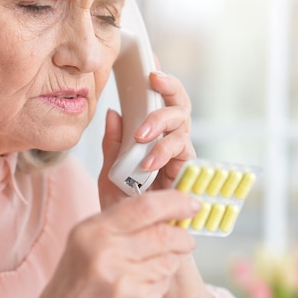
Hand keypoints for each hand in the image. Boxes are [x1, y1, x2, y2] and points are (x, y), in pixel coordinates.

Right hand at [22, 190, 199, 297]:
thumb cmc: (69, 297)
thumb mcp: (81, 250)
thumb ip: (116, 229)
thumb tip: (161, 214)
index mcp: (89, 232)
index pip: (144, 205)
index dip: (175, 201)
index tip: (189, 203)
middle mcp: (104, 251)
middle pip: (165, 232)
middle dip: (183, 235)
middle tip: (186, 238)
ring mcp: (122, 279)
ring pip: (169, 258)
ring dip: (170, 261)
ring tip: (151, 271)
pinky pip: (164, 284)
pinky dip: (160, 284)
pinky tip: (140, 291)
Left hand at [98, 71, 195, 207]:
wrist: (134, 238)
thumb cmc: (123, 206)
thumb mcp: (109, 174)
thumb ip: (112, 145)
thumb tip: (113, 112)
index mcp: (151, 136)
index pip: (157, 102)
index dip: (158, 79)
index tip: (150, 58)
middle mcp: (169, 142)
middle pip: (178, 104)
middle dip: (168, 87)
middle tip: (153, 79)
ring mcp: (180, 156)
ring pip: (182, 122)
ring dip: (161, 122)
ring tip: (141, 136)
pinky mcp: (188, 173)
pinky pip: (184, 152)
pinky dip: (165, 152)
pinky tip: (149, 162)